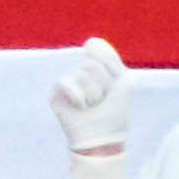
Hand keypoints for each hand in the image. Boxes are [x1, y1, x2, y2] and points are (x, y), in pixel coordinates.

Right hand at [49, 38, 133, 158]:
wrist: (103, 136)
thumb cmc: (114, 110)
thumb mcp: (122, 80)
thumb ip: (109, 57)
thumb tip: (90, 41)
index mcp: (94, 67)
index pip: (96, 48)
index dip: (110, 67)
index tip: (113, 84)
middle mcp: (79, 72)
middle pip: (92, 63)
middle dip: (103, 83)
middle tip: (102, 99)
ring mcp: (67, 83)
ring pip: (82, 74)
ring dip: (94, 93)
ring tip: (93, 105)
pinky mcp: (56, 95)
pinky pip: (66, 82)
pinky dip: (79, 96)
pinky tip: (81, 107)